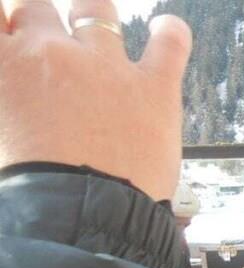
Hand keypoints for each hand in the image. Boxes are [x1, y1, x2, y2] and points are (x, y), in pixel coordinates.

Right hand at [0, 0, 192, 199]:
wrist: (82, 216)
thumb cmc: (33, 190)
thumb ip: (7, 105)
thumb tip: (16, 103)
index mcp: (5, 67)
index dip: (3, 22)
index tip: (9, 33)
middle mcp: (51, 53)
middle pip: (37, 8)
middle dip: (36, 18)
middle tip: (42, 39)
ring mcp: (106, 66)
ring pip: (96, 12)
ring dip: (92, 14)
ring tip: (93, 21)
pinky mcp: (154, 87)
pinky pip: (169, 44)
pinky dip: (171, 34)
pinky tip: (169, 29)